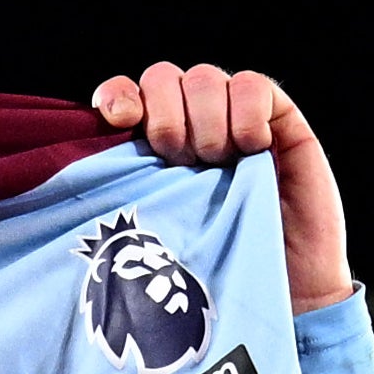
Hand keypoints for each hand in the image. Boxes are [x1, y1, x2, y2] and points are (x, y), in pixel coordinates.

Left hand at [95, 62, 351, 308]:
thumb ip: (129, 190)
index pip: (124, 95)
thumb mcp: (159, 231)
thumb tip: (87, 162)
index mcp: (154, 148)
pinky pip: (252, 85)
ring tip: (219, 163)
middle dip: (164, 118)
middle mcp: (191, 126)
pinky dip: (246, 112)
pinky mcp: (277, 118)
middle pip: (161, 78)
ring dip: (205, 121)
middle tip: (181, 161)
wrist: (286, 295)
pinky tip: (252, 148)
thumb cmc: (218, 271)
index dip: (117, 96)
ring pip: (203, 78)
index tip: (120, 120)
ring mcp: (234, 118)